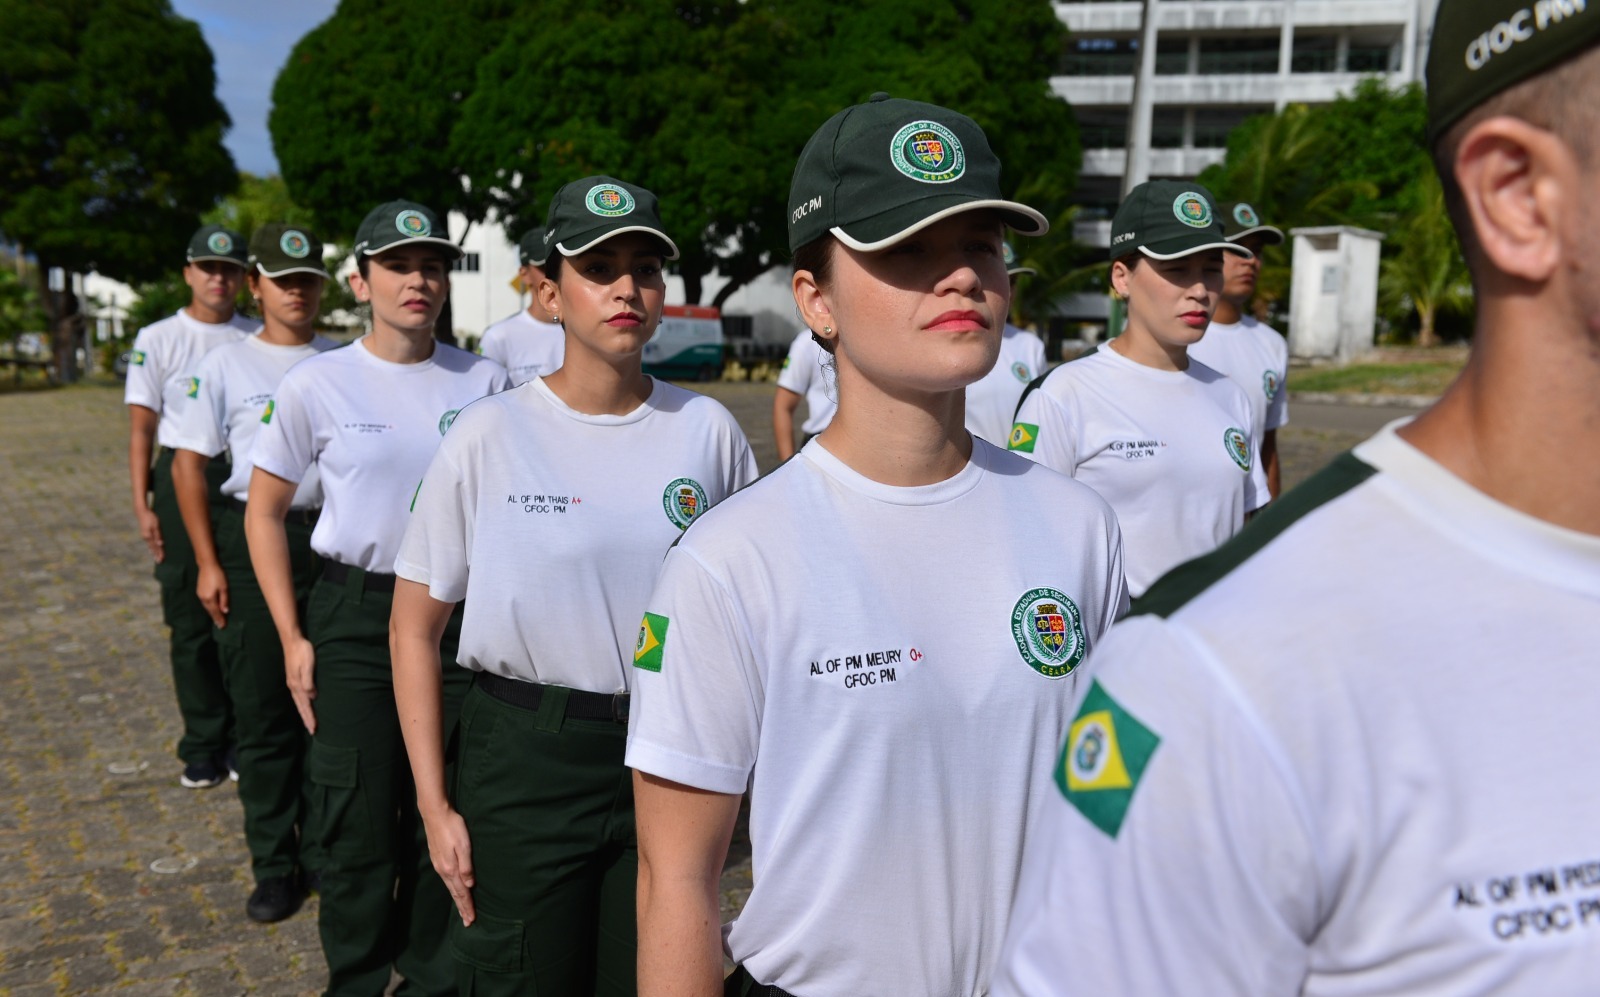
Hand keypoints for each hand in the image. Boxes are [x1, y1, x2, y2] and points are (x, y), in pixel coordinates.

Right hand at [136, 506, 163, 562]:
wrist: (141, 512)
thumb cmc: (150, 517)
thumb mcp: (156, 526)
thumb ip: (158, 535)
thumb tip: (160, 544)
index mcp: (148, 536)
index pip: (156, 547)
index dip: (159, 553)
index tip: (162, 559)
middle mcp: (145, 537)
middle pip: (153, 548)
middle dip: (156, 555)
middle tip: (159, 562)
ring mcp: (144, 536)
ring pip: (150, 546)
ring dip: (153, 552)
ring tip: (155, 558)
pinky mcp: (145, 534)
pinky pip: (149, 542)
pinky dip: (151, 547)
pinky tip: (151, 550)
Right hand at [196, 562, 228, 627]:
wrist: (207, 565)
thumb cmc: (218, 575)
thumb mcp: (224, 588)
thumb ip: (224, 600)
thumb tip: (225, 611)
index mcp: (210, 598)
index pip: (216, 612)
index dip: (219, 619)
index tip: (223, 626)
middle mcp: (203, 598)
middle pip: (210, 611)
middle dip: (215, 618)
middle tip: (220, 625)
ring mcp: (200, 595)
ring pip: (206, 607)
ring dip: (211, 614)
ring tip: (216, 619)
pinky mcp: (199, 592)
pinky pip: (204, 603)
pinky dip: (209, 608)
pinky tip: (211, 609)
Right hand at [284, 636, 317, 733]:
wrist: (292, 640)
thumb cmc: (302, 651)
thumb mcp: (307, 665)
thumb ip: (308, 681)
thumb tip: (312, 697)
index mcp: (296, 685)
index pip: (305, 705)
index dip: (309, 717)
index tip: (314, 729)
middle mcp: (293, 686)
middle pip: (301, 707)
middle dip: (306, 719)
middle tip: (312, 730)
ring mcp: (292, 682)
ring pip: (299, 702)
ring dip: (304, 713)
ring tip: (309, 722)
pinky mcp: (293, 678)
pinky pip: (298, 696)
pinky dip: (302, 704)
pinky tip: (305, 705)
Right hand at [422, 805, 475, 925]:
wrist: (435, 814)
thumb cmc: (453, 827)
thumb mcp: (464, 845)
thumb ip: (467, 866)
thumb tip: (470, 885)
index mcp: (451, 868)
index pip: (462, 892)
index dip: (467, 906)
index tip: (472, 920)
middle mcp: (444, 870)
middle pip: (455, 893)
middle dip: (462, 908)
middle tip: (468, 922)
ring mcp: (439, 865)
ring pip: (450, 887)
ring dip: (457, 900)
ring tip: (462, 911)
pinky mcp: (437, 859)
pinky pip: (446, 880)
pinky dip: (452, 889)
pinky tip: (454, 890)